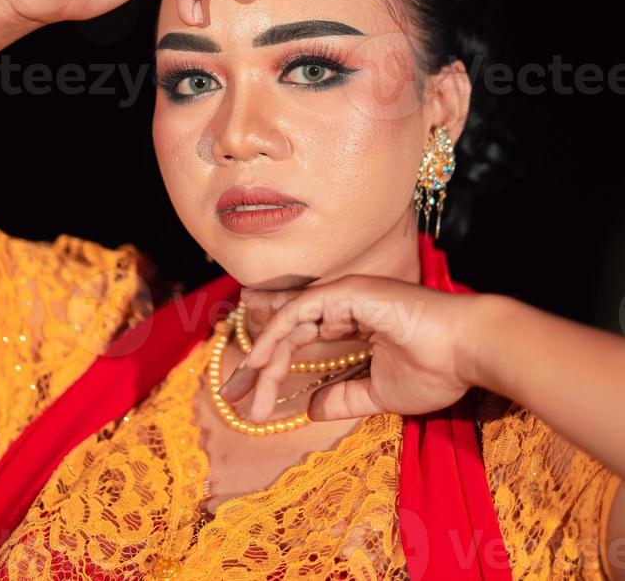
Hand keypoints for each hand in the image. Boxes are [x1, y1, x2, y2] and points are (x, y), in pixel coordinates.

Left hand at [219, 274, 490, 422]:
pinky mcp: (349, 292)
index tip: (252, 401)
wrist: (468, 351)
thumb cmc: (436, 368)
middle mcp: (346, 305)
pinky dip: (276, 332)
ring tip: (244, 387)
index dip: (274, 367)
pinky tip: (259, 358)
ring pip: (291, 321)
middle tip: (233, 395)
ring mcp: (346, 295)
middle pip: (289, 331)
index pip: (303, 341)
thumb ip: (345, 397)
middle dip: (258, 363)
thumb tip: (310, 408)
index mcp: (355, 322)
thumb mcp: (380, 393)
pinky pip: (301, 310)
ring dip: (265, 356)